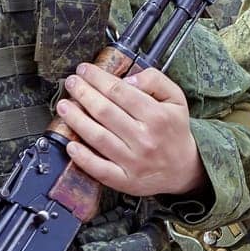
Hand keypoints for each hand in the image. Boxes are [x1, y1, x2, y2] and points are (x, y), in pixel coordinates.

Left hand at [55, 63, 202, 196]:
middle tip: (71, 83)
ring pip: (98, 137)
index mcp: (157, 116)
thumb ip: (155, 81)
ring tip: (64, 106)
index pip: (120, 91)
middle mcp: (145, 139)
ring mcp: (134, 162)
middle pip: (104, 111)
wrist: (184, 169)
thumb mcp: (176, 99)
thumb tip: (128, 79)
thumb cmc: (174, 131)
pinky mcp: (126, 180)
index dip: (97, 78)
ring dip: (75, 119)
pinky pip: (99, 169)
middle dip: (82, 93)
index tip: (85, 70)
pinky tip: (70, 144)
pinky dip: (82, 157)